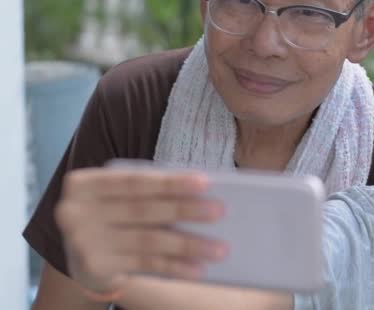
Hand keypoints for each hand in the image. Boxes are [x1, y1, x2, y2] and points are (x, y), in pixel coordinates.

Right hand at [56, 167, 227, 294]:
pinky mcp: (95, 268)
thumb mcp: (121, 198)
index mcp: (85, 184)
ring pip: (148, 241)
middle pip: (143, 210)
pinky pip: (144, 265)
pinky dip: (175, 266)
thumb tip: (201, 196)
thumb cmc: (115, 215)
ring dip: (188, 245)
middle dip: (185, 210)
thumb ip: (148, 193)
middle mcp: (76, 212)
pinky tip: (198, 268)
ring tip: (220, 248)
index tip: (205, 181)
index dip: (170, 182)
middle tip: (220, 210)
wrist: (83, 256)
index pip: (134, 181)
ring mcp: (83, 242)